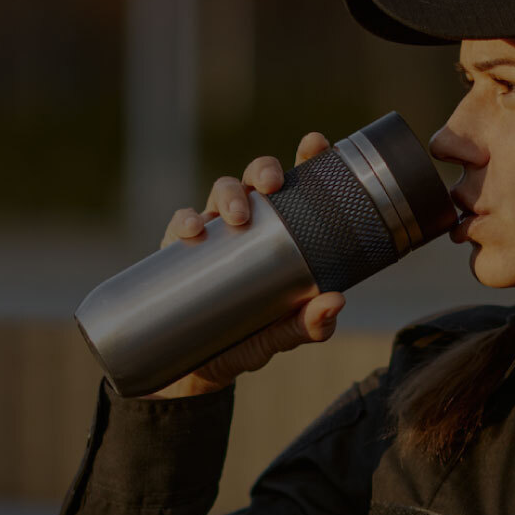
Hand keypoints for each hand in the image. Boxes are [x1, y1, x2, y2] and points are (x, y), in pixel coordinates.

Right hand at [151, 132, 340, 398]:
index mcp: (281, 232)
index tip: (316, 142)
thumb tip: (335, 302)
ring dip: (229, 194)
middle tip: (272, 185)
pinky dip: (186, 221)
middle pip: (255, 178)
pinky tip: (194, 231)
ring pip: (219, 192)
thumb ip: (308, 324)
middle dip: (263, 170)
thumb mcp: (281, 335)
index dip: (307, 158)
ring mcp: (214, 233)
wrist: (197, 371)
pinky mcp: (179, 250)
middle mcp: (248, 224)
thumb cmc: (248, 341)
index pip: (297, 187)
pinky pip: (181, 223)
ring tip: (237, 216)